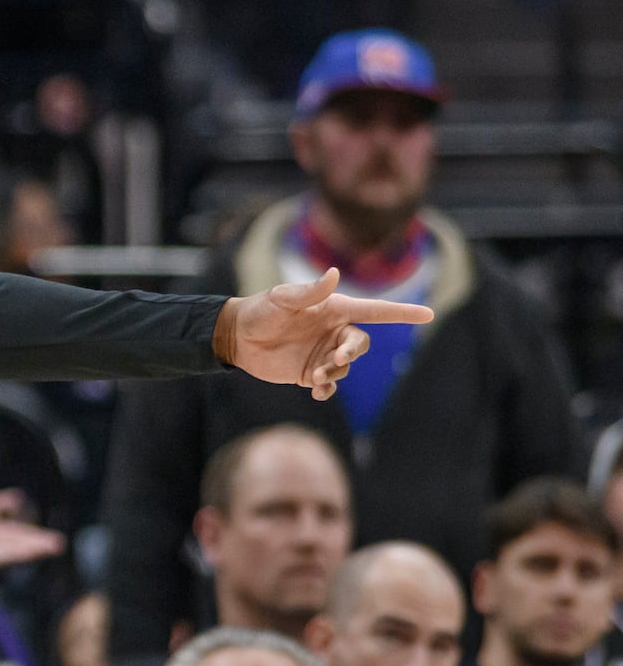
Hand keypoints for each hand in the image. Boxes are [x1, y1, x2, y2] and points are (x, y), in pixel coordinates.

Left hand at [0, 489, 64, 571]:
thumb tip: (19, 497)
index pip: (22, 534)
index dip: (37, 537)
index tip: (54, 539)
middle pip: (23, 544)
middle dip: (39, 544)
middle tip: (58, 544)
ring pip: (16, 551)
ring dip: (31, 550)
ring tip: (48, 547)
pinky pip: (1, 555)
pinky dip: (13, 553)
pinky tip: (25, 552)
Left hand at [217, 267, 433, 400]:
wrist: (237, 336)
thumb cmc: (260, 311)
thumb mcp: (282, 299)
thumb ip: (309, 291)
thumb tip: (334, 274)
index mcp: (334, 309)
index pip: (375, 311)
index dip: (402, 312)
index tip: (428, 314)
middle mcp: (333, 331)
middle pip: (362, 344)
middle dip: (353, 353)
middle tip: (334, 360)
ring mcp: (323, 353)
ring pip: (346, 367)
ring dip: (336, 372)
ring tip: (316, 375)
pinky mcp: (311, 373)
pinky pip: (331, 385)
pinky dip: (329, 389)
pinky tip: (318, 391)